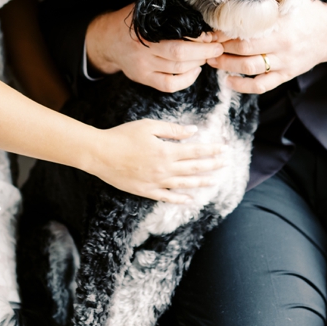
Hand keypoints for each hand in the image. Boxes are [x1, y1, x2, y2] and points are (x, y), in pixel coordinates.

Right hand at [84, 120, 226, 202]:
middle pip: (194, 168)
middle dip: (212, 165)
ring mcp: (156, 182)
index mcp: (166, 151)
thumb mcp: (149, 126)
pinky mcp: (145, 190)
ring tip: (215, 181)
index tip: (224, 149)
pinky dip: (179, 198)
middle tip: (226, 162)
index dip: (212, 150)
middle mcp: (164, 169)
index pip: (196, 151)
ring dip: (201, 182)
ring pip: (184, 184)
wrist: (100, 154)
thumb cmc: (123, 136)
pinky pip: (166, 197)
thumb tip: (193, 131)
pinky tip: (189, 199)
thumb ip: (173, 130)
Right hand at [86, 5, 223, 92]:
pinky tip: (195, 70)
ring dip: (198, 63)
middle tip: (217, 46)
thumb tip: (197, 5)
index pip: (178, 38)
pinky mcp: (144, 79)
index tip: (212, 34)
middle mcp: (143, 51)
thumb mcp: (144, 9)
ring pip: (177, 71)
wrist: (107, 39)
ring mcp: (143, 67)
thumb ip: (167, 9)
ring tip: (208, 55)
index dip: (199, 38)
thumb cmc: (131, 21)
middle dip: (204, 52)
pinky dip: (187, 80)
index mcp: (145, 31)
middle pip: (180, 56)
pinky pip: (169, 85)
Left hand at [208, 0, 326, 93]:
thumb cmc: (308, 14)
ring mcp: (284, 61)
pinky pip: (261, 85)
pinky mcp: (286, 75)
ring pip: (249, 68)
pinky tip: (228, 81)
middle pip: (243, 48)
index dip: (224, 30)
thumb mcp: (290, 2)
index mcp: (281, 22)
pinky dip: (242, 86)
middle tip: (206, 46)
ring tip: (212, 61)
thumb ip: (268, 1)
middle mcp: (282, 43)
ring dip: (226, 65)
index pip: (246, 28)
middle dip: (220, 47)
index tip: (210, 29)